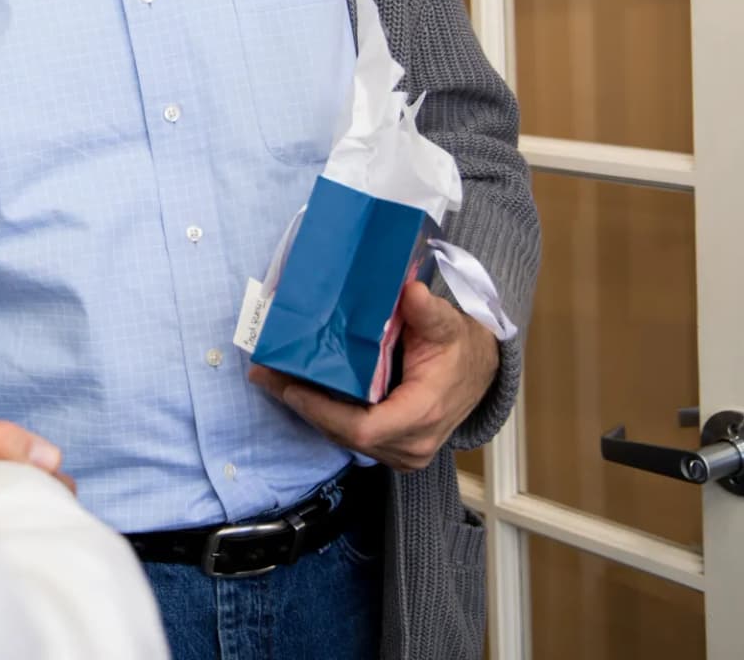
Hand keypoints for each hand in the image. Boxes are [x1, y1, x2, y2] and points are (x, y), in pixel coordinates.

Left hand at [248, 280, 500, 471]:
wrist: (479, 371)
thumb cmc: (460, 347)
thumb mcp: (447, 324)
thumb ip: (428, 311)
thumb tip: (411, 292)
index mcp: (423, 414)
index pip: (363, 428)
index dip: (322, 411)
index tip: (291, 387)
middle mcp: (412, 443)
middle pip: (345, 434)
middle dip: (304, 406)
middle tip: (265, 376)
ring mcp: (403, 452)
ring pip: (344, 438)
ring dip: (309, 411)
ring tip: (273, 380)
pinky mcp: (394, 449)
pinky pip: (352, 437)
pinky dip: (325, 415)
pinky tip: (299, 390)